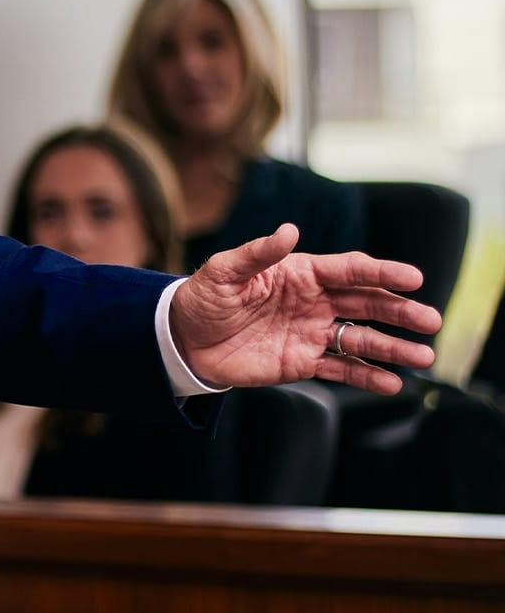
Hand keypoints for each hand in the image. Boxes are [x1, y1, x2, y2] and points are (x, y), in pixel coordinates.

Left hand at [170, 223, 439, 394]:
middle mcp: (312, 302)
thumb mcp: (223, 271)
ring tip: (422, 356)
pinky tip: (391, 382)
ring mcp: (310, 333)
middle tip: (430, 320)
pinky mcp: (302, 362)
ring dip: (392, 347)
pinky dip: (367, 375)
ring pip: (360, 338)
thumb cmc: (203, 298)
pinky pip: (341, 369)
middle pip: (365, 303)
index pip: (348, 270)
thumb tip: (289, 229)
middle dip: (399, 311)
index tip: (412, 278)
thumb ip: (257, 253)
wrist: (183, 341)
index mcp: (298, 273)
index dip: (381, 273)